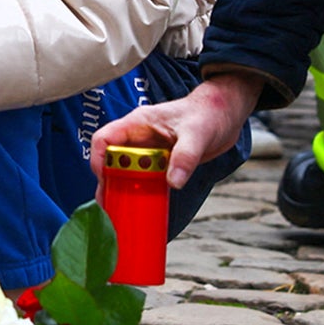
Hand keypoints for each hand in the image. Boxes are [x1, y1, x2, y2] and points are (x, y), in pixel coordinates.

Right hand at [90, 72, 260, 189]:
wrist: (225, 115)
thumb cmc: (209, 113)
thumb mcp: (197, 134)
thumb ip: (184, 157)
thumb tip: (173, 182)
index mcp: (138, 123)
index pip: (105, 139)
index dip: (98, 159)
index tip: (104, 180)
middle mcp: (139, 137)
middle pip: (111, 160)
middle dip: (108, 182)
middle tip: (110, 205)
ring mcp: (149, 150)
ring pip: (125, 171)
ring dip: (122, 189)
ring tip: (119, 211)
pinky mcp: (160, 162)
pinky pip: (144, 178)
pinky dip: (140, 191)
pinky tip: (142, 206)